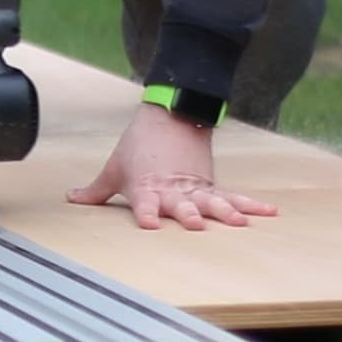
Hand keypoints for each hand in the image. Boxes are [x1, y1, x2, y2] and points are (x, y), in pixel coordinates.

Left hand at [65, 103, 278, 230]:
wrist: (168, 117)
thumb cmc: (137, 148)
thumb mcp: (114, 168)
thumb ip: (96, 190)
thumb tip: (71, 199)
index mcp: (146, 187)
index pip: (143, 204)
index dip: (144, 213)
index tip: (147, 224)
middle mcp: (172, 190)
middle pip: (181, 204)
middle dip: (188, 214)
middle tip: (197, 224)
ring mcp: (194, 188)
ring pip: (212, 201)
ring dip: (225, 212)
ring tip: (238, 223)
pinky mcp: (211, 185)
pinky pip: (234, 197)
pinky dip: (252, 205)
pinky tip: (270, 213)